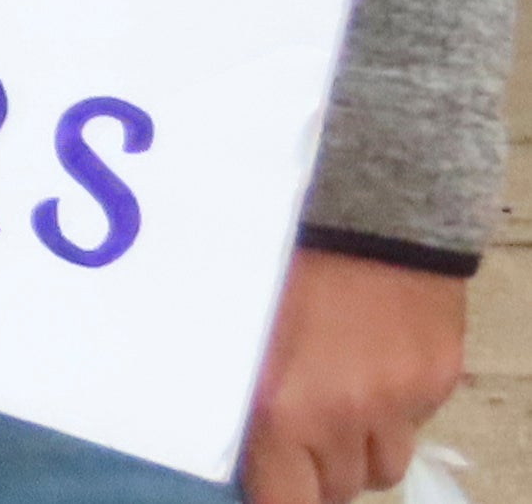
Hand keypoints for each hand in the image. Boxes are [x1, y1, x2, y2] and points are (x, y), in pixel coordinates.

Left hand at [242, 249, 466, 503]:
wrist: (357, 198)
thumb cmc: (268, 254)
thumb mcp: (234, 328)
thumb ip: (243, 394)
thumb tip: (240, 443)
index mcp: (281, 407)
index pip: (287, 503)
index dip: (281, 496)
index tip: (272, 480)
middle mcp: (344, 415)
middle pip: (340, 488)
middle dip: (318, 470)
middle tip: (298, 432)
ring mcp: (399, 400)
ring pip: (383, 464)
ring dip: (359, 446)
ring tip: (336, 400)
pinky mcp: (437, 378)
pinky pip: (416, 421)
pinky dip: (394, 408)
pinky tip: (369, 361)